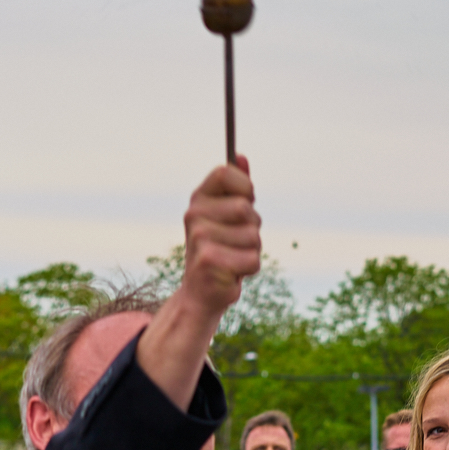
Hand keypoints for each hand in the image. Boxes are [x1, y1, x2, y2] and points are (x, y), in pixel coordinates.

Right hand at [180, 157, 260, 317]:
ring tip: (233, 257)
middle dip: (253, 228)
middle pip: (247, 210)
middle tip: (236, 241)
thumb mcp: (228, 215)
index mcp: (199, 199)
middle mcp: (194, 215)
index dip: (244, 187)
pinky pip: (253, 259)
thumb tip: (241, 156)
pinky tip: (232, 272)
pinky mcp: (209, 261)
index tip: (245, 202)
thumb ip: (237, 187)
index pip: (226, 173)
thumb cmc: (221, 248)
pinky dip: (249, 269)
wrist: (201, 292)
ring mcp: (199, 238)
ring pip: (253, 237)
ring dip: (252, 251)